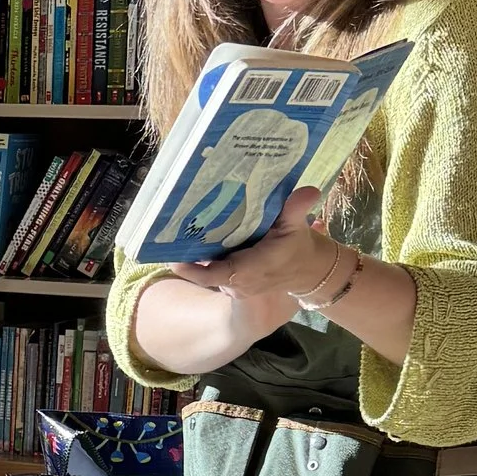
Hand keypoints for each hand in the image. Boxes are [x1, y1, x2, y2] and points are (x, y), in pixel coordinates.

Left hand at [162, 190, 348, 311]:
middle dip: (184, 255)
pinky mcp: (230, 281)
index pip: (216, 275)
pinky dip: (199, 258)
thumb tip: (309, 191)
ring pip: (203, 272)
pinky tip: (188, 236)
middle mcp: (238, 281)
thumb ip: (297, 209)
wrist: (304, 269)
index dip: (193, 270)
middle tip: (166, 230)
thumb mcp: (297, 227)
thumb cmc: (297, 246)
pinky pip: (209, 272)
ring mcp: (232, 284)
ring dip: (189, 256)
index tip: (173, 258)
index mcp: (252, 269)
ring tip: (171, 231)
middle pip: (202, 272)